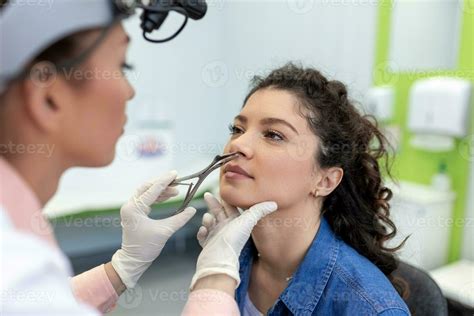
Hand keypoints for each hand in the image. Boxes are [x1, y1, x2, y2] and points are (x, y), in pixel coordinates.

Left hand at [111, 171, 195, 288]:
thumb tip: (192, 209)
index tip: (175, 173)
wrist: (132, 260)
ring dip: (161, 190)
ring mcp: (131, 209)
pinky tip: (167, 197)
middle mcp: (130, 206)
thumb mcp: (165, 231)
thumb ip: (180, 218)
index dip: (165, 181)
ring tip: (176, 191)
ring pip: (146, 192)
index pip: (152, 190)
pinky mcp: (134, 213)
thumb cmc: (146, 247)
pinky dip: (156, 197)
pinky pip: (146, 199)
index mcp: (134, 208)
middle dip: (162, 183)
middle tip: (176, 180)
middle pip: (147, 187)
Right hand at [190, 192, 276, 289]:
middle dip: (213, 204)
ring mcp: (217, 237)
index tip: (221, 190)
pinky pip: (203, 235)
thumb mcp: (248, 222)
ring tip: (208, 220)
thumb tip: (273, 203)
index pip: (231, 208)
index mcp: (236, 224)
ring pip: (210, 223)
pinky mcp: (208, 245)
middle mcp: (227, 230)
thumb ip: (259, 211)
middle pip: (219, 212)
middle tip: (206, 195)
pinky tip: (203, 231)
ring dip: (207, 219)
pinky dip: (202, 232)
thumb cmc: (233, 242)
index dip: (227, 199)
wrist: (219, 261)